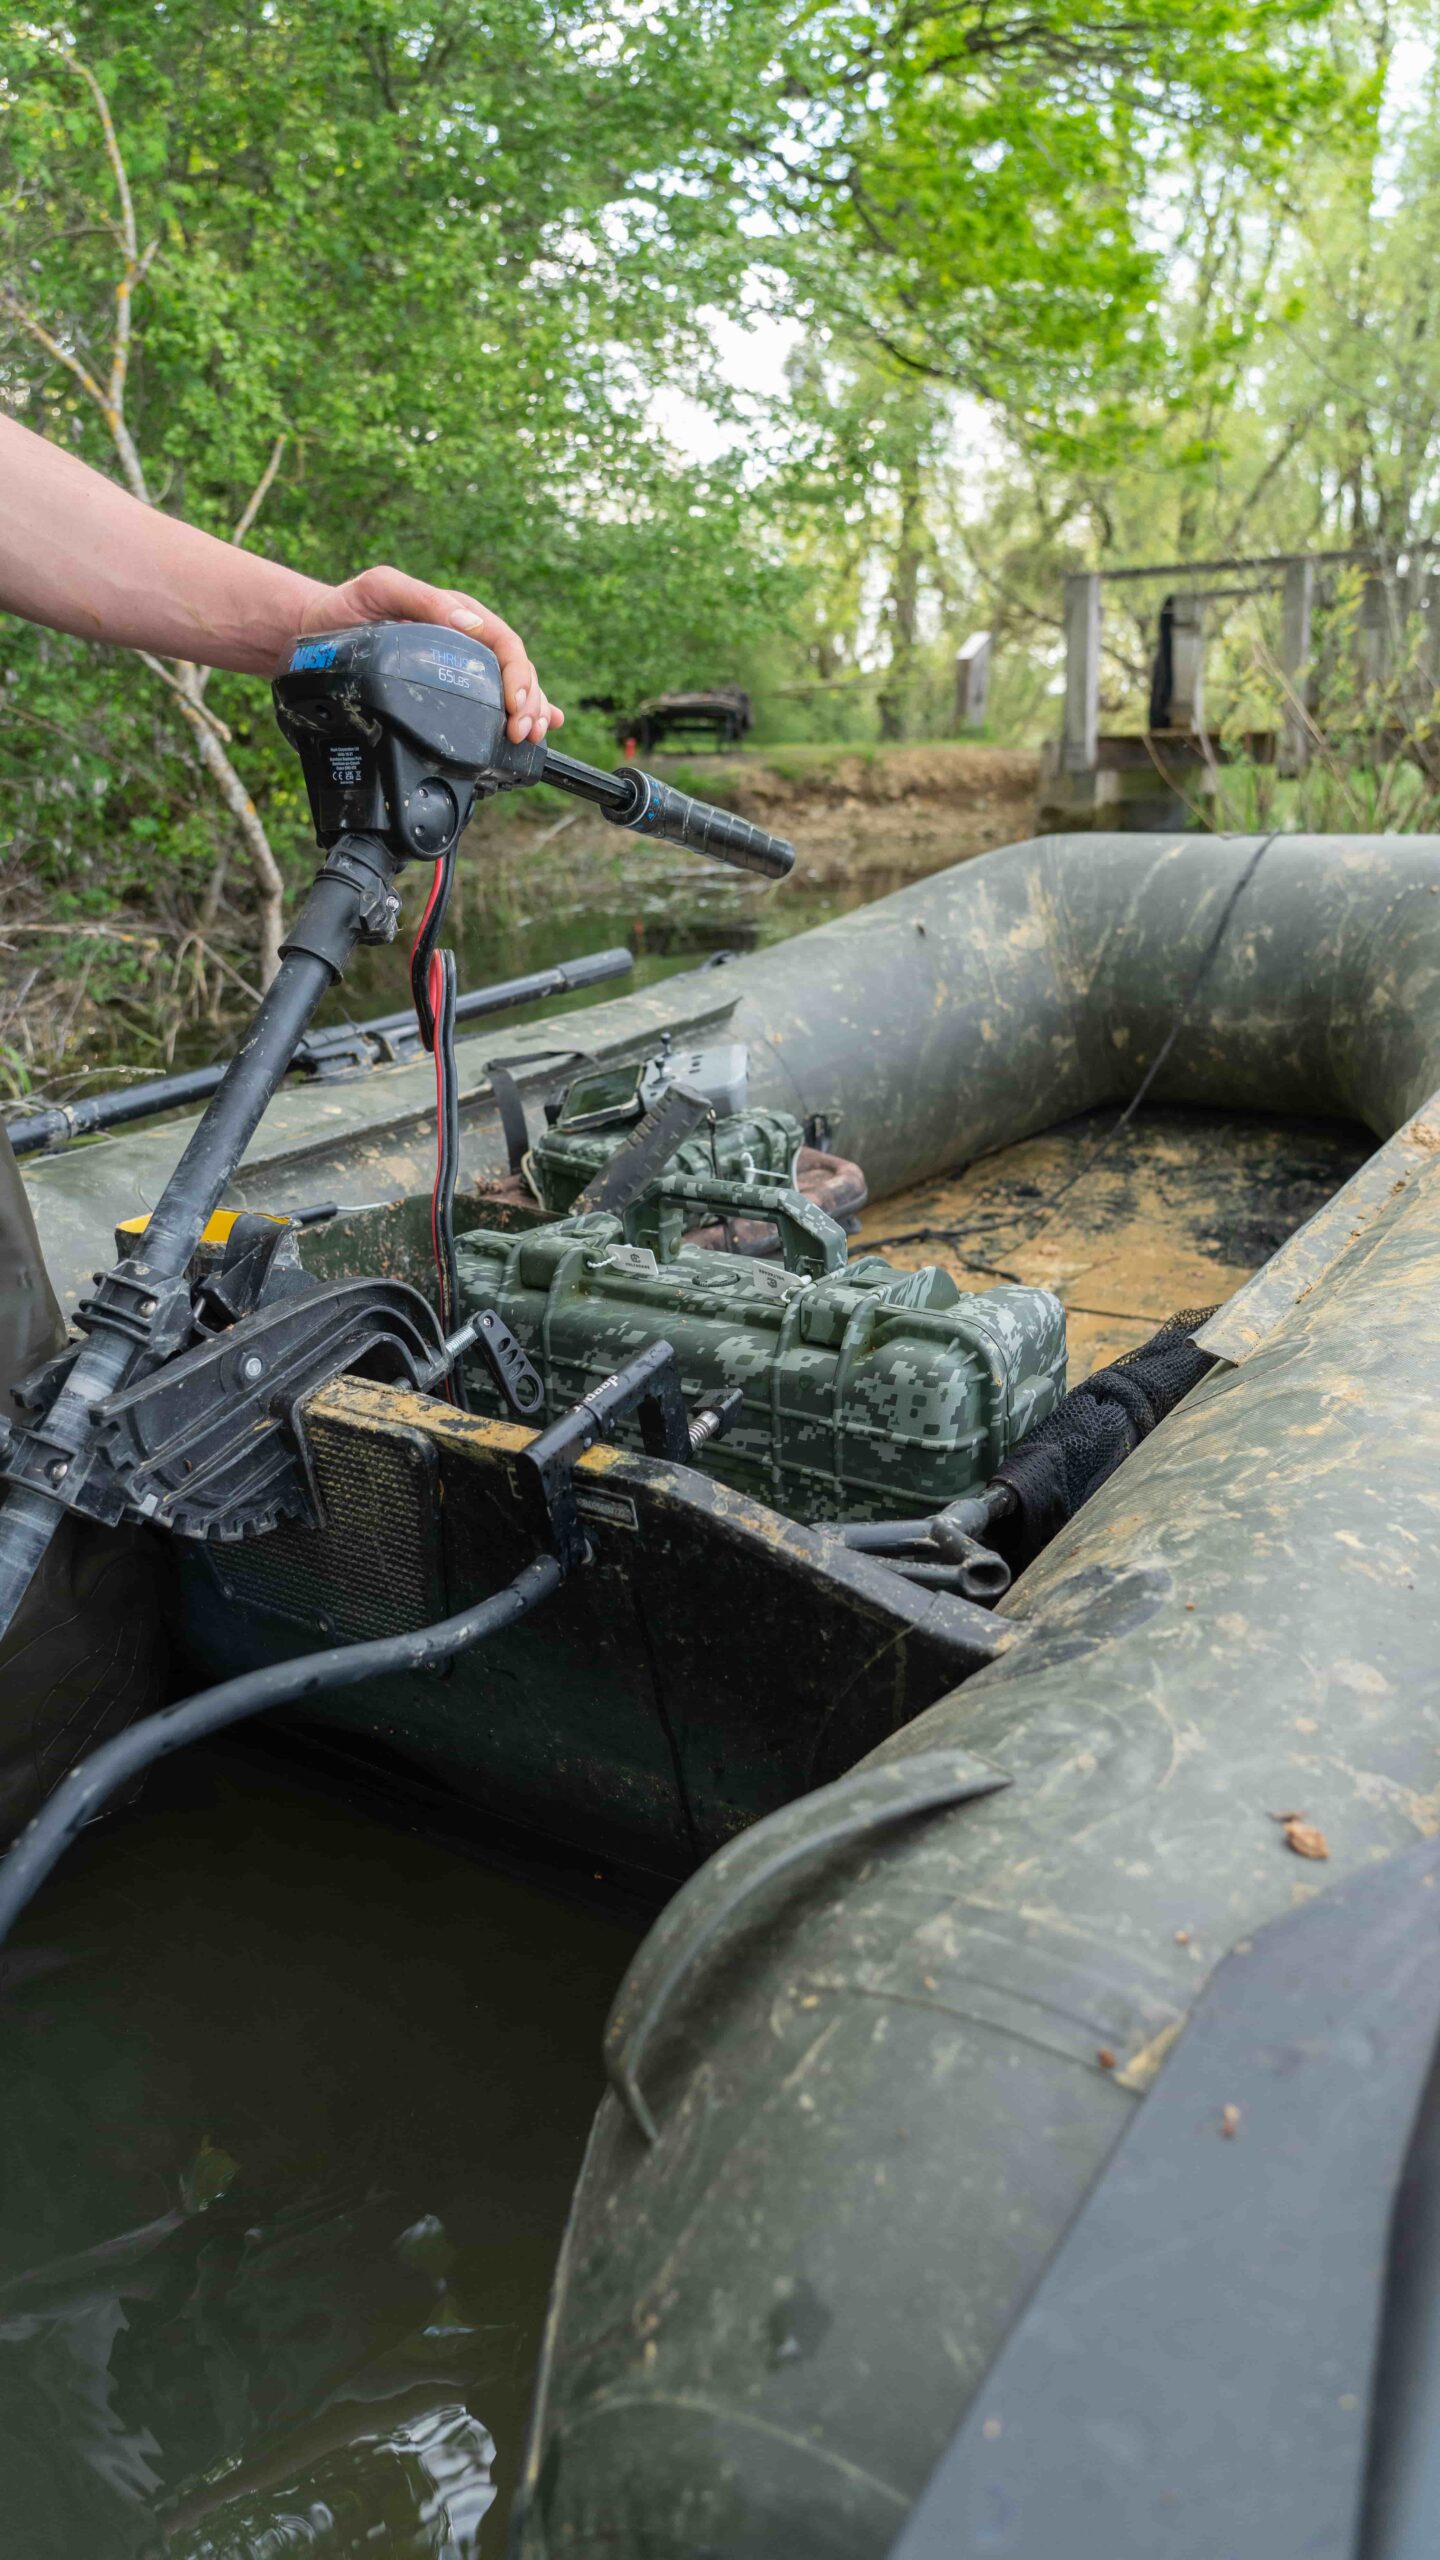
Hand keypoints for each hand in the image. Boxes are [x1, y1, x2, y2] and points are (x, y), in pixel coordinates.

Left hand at [298, 565, 562, 743]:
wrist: (318, 631)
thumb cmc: (347, 607)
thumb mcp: (380, 588)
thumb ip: (423, 599)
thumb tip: (470, 625)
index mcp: (458, 614)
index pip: (504, 642)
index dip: (518, 675)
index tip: (515, 705)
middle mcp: (466, 639)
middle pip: (516, 669)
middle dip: (529, 702)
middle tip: (523, 732)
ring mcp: (461, 664)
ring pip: (512, 687)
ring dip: (532, 712)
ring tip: (532, 736)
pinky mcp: (451, 685)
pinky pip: (493, 699)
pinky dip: (521, 712)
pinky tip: (541, 728)